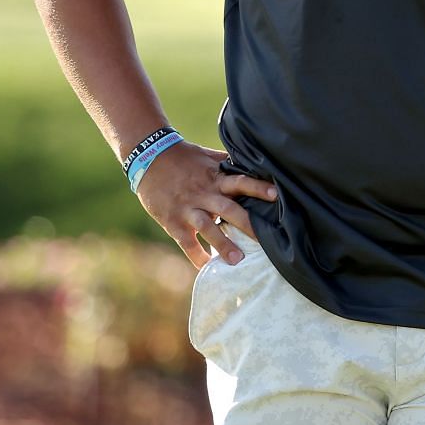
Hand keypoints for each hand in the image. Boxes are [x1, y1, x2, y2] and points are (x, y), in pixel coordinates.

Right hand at [133, 140, 277, 267]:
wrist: (149, 157)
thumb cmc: (185, 157)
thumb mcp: (209, 157)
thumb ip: (230, 163)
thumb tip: (257, 162)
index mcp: (216, 178)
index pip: (240, 182)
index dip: (257, 187)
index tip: (276, 195)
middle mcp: (204, 193)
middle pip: (228, 209)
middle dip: (247, 224)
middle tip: (266, 241)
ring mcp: (187, 208)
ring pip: (207, 228)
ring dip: (222, 244)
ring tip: (238, 260)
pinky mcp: (172, 220)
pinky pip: (186, 241)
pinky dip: (196, 255)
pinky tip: (206, 267)